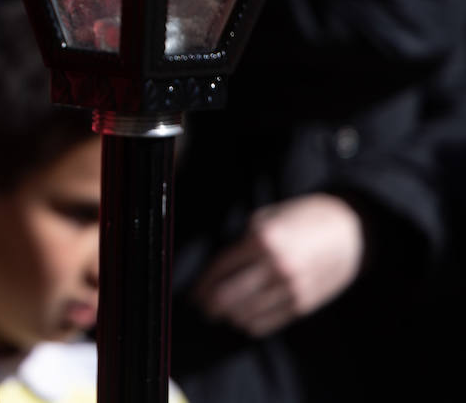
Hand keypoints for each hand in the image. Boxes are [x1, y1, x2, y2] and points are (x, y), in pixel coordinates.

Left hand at [191, 193, 364, 336]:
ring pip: (245, 314)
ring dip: (228, 316)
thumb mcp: (266, 218)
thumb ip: (242, 242)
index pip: (220, 268)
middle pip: (227, 297)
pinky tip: (242, 319)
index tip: (193, 293)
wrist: (349, 231)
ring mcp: (291, 288)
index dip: (202, 283)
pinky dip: (249, 325)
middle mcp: (276, 266)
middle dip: (209, 305)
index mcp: (263, 239)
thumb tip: (217, 271)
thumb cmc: (301, 219)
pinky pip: (266, 324)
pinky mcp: (303, 305)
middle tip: (201, 307)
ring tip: (221, 312)